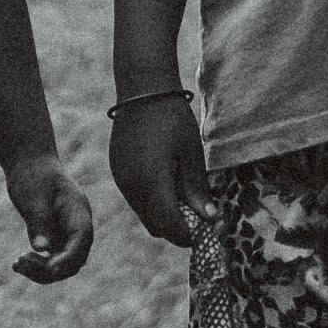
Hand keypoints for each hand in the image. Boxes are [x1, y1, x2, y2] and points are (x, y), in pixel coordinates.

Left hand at [5, 158, 96, 283]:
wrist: (30, 164)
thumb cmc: (34, 175)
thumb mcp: (34, 197)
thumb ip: (40, 222)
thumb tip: (42, 249)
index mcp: (78, 212)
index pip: (81, 241)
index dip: (69, 258)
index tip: (50, 269)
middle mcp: (77, 227)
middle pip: (74, 260)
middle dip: (51, 269)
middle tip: (22, 261)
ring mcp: (66, 234)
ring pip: (62, 265)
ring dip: (41, 272)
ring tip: (17, 264)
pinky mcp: (54, 239)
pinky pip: (50, 261)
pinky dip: (36, 266)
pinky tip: (17, 264)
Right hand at [111, 91, 211, 247]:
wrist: (142, 92)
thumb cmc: (173, 119)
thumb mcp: (192, 154)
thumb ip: (197, 190)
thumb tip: (209, 220)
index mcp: (152, 184)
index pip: (170, 227)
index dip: (189, 235)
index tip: (206, 229)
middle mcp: (132, 188)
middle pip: (156, 227)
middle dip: (178, 227)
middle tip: (198, 211)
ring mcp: (122, 182)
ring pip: (145, 215)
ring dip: (164, 214)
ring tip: (183, 191)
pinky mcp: (118, 174)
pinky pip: (137, 200)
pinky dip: (153, 201)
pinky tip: (167, 180)